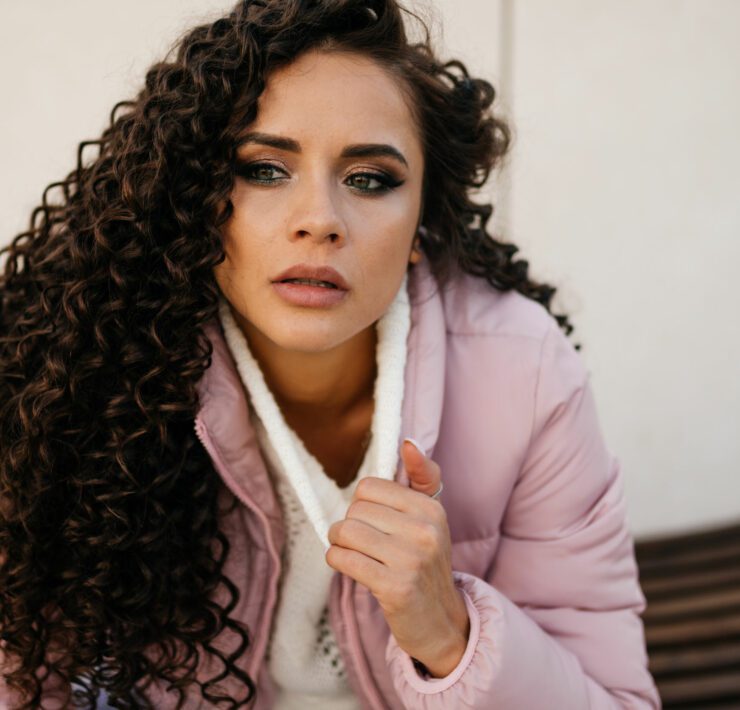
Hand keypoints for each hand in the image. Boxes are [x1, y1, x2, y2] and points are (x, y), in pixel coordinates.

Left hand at [326, 439, 469, 677]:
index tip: (373, 520)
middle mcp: (425, 530)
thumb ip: (421, 476)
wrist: (440, 620)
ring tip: (352, 552)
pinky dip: (338, 561)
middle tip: (363, 541)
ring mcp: (411, 560)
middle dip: (349, 524)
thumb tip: (408, 442)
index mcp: (431, 508)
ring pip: (345, 532)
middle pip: (355, 509)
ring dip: (339, 543)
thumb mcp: (430, 517)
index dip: (362, 503)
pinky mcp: (394, 587)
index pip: (369, 487)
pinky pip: (342, 559)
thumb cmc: (425, 561)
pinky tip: (351, 567)